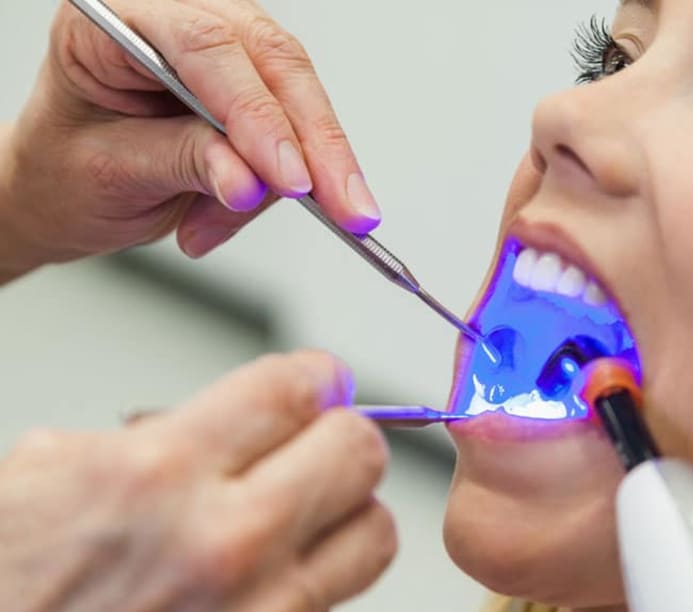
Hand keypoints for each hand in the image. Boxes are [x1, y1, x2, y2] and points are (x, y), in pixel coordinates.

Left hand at [0, 0, 379, 276]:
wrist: (63, 189)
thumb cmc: (65, 169)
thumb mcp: (111, 172)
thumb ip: (184, 164)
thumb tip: (251, 181)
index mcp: (116, 16)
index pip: (205, 47)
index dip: (257, 115)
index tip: (291, 180)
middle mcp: (175, 16)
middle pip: (271, 62)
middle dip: (315, 144)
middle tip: (345, 208)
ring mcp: (219, 47)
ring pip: (295, 93)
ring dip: (299, 173)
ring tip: (222, 226)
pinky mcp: (250, 84)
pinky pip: (296, 125)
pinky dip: (284, 182)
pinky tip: (244, 209)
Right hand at [0, 351, 395, 611]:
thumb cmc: (1, 592)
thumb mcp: (48, 471)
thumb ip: (163, 431)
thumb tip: (250, 413)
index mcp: (158, 473)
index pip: (295, 390)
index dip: (316, 376)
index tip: (321, 382)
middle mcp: (222, 546)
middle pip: (359, 453)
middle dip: (340, 436)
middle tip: (317, 443)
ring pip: (373, 534)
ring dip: (344, 513)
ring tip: (303, 514)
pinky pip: (329, 608)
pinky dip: (305, 588)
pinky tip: (256, 588)